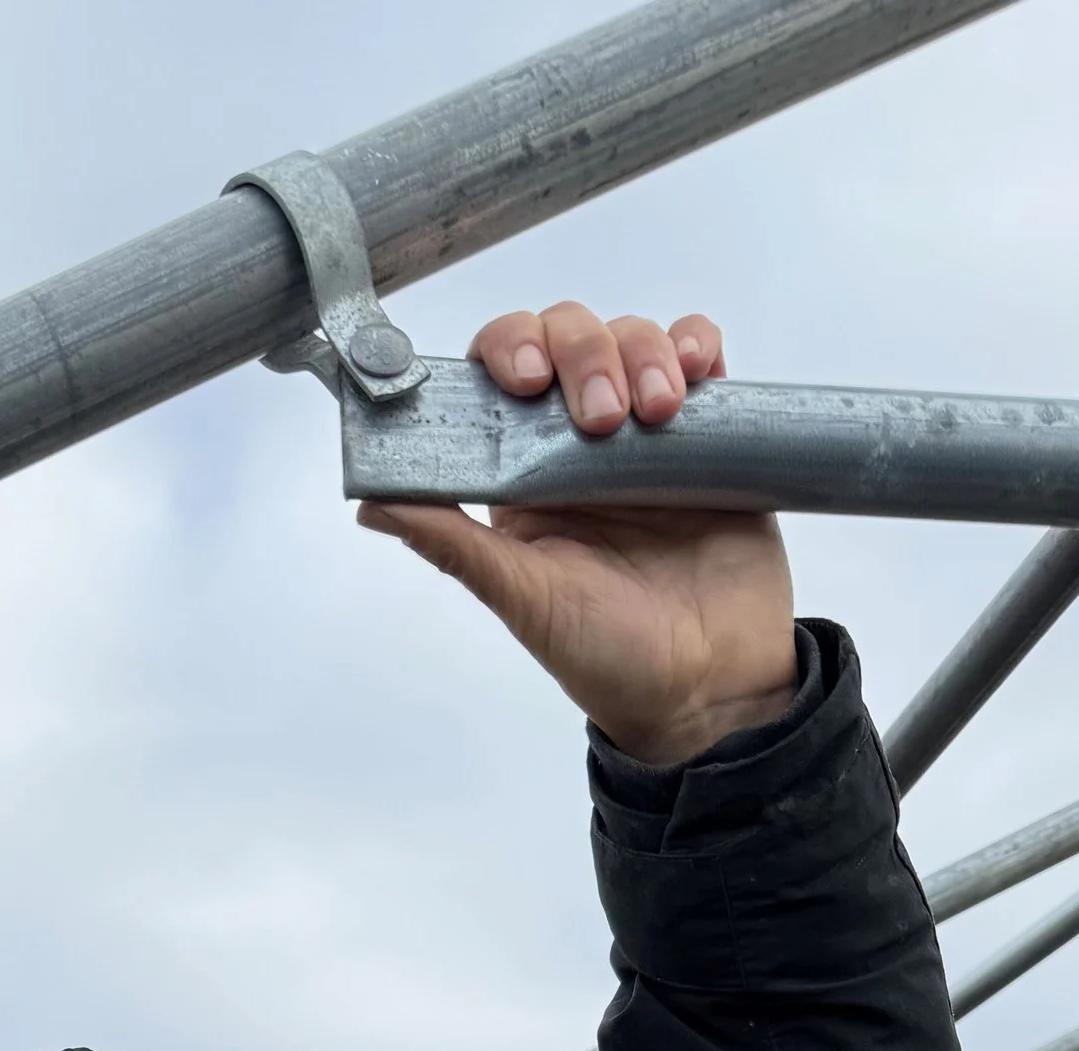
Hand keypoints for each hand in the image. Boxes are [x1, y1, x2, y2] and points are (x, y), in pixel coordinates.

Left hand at [357, 302, 796, 766]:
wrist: (709, 686)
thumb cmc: (610, 656)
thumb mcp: (522, 599)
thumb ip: (451, 545)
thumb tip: (368, 504)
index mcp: (521, 476)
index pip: (498, 373)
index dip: (507, 352)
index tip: (526, 379)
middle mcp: (576, 444)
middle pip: (565, 337)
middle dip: (582, 354)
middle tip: (603, 417)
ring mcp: (642, 434)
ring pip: (630, 336)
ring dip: (641, 352)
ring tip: (657, 412)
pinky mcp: (705, 434)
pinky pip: (696, 356)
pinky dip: (693, 345)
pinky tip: (694, 374)